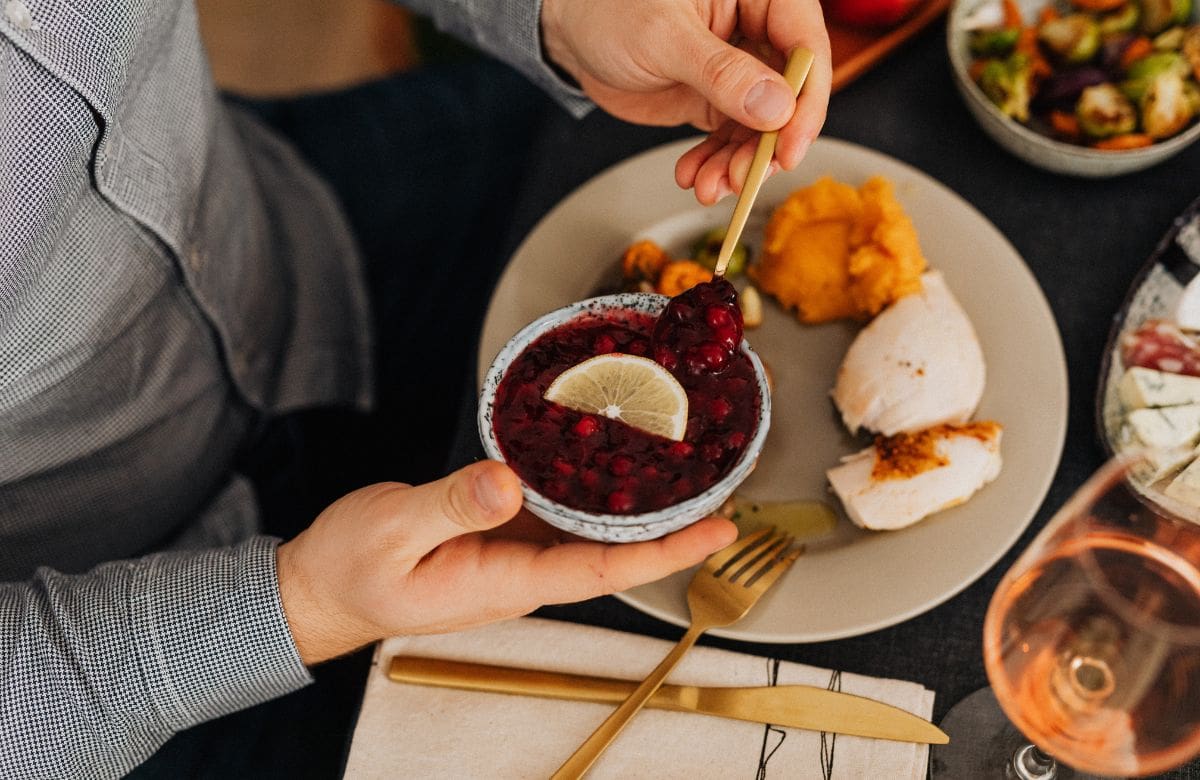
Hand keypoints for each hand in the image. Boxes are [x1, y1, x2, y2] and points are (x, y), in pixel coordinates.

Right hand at [276, 460, 736, 663]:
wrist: (320, 588)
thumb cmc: (351, 568)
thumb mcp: (394, 529)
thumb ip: (452, 504)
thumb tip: (509, 479)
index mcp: (504, 582)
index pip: (603, 568)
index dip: (665, 550)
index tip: (718, 529)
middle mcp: (521, 572)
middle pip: (614, 552)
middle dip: (672, 527)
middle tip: (726, 486)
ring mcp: (512, 555)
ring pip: (590, 531)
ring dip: (639, 506)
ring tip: (688, 469)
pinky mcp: (499, 534)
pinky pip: (558, 513)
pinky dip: (590, 488)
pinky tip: (608, 458)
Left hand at [541, 0, 830, 204]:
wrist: (570, 32)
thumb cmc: (610, 9)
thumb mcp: (664, 37)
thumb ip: (721, 72)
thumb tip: (776, 107)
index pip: (806, 46)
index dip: (806, 101)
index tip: (790, 146)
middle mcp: (755, 32)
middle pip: (789, 95)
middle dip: (767, 145)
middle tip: (743, 176)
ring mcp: (738, 71)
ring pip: (760, 126)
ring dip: (738, 164)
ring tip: (710, 185)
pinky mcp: (715, 101)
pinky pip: (729, 140)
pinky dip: (715, 165)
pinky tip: (694, 177)